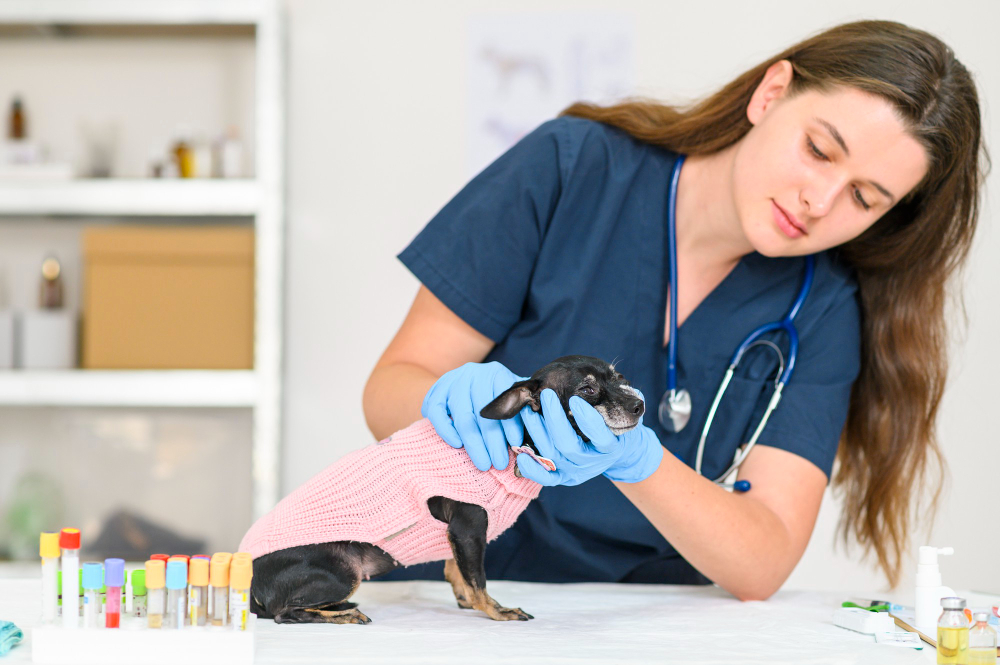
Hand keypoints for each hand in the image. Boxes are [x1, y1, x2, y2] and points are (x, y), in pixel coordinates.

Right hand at [422, 361, 526, 470]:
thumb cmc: (494, 396)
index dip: (511, 423)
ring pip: (463, 416)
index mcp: (497, 373)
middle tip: (500, 464)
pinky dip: (446, 430)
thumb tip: (542, 422)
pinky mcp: (436, 391)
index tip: (516, 445)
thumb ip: (525, 405)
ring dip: (474, 443)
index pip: (506, 400)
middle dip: (493, 441)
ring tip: (484, 464)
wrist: (461, 383)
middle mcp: (474, 373)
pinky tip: (457, 445)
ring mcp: (453, 381)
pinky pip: (437, 412)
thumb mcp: (512, 394)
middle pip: (484, 412)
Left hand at [515, 389, 662, 485]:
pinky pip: (545, 478)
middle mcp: (592, 463)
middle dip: (554, 419)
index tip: (575, 400)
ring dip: (537, 433)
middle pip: (569, 445)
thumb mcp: (614, 416)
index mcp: (610, 447)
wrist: (610, 453)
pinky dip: (532, 468)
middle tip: (546, 395)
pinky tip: (521, 454)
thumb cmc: (609, 427)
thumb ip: (605, 406)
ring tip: (528, 412)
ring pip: (553, 455)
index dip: (588, 420)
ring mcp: (576, 472)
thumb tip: (593, 384)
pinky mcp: (562, 478)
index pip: (600, 435)